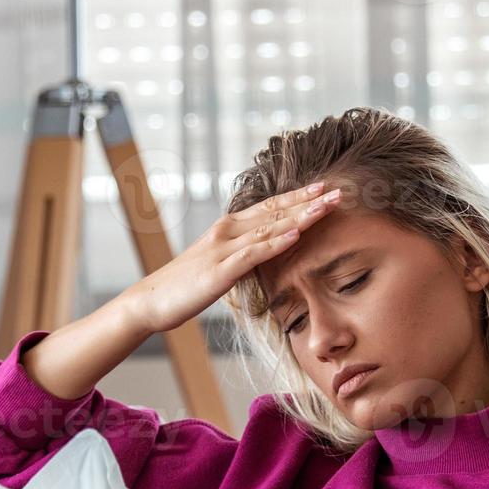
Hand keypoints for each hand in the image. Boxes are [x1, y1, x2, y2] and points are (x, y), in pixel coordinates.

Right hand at [119, 181, 343, 335]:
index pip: (270, 207)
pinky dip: (275, 243)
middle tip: (338, 191)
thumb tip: (264, 253)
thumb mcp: (218, 264)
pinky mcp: (219, 271)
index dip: (298, 197)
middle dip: (308, 201)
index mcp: (228, 228)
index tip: (324, 187)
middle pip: (274, 211)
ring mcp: (223, 249)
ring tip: (326, 206)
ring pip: (268, 228)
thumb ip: (241, 255)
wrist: (150, 300)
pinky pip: (252, 254)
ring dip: (300, 216)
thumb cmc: (184, 285)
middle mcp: (227, 231)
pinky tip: (296, 235)